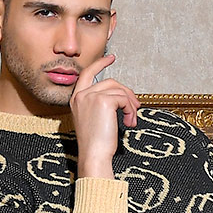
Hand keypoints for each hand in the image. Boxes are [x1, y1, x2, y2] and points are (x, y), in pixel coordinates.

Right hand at [70, 53, 140, 178]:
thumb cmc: (96, 143)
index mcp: (76, 98)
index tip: (111, 57)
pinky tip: (129, 122)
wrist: (94, 154)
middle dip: (127, 94)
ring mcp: (91, 96)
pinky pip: (124, 99)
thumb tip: (124, 98)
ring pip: (120, 91)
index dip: (100, 64)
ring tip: (131, 120)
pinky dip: (131, 110)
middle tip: (136, 108)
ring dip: (131, 106)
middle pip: (111, 82)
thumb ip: (102, 104)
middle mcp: (82, 95)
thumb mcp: (94, 119)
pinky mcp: (104, 101)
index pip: (87, 74)